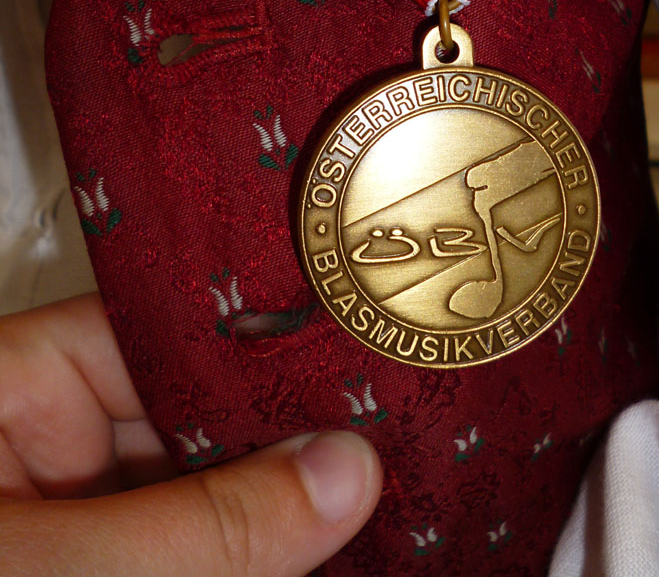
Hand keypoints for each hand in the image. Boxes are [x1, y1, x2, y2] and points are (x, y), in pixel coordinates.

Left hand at [0, 294, 381, 574]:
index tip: (360, 370)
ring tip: (379, 507)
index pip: (163, 336)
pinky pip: (193, 550)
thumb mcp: (49, 571)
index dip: (264, 347)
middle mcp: (52, 443)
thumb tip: (339, 474)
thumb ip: (200, 529)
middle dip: (291, 442)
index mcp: (17, 390)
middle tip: (391, 452)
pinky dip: (252, 556)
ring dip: (284, 510)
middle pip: (201, 418)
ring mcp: (82, 518)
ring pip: (207, 494)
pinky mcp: (101, 564)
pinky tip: (320, 553)